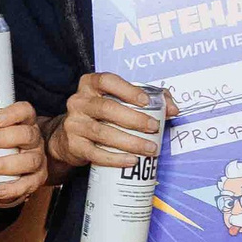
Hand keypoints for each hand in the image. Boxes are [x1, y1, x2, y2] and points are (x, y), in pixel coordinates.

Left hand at [0, 100, 46, 208]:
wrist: (12, 168)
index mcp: (23, 122)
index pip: (25, 111)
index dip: (12, 113)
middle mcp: (34, 138)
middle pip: (26, 134)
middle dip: (3, 138)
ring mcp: (37, 158)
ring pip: (29, 160)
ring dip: (6, 164)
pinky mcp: (37, 178)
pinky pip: (30, 184)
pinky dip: (14, 188)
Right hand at [47, 71, 169, 174]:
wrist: (68, 137)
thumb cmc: (101, 115)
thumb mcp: (119, 101)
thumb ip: (150, 98)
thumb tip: (172, 109)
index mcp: (90, 85)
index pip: (107, 81)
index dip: (127, 90)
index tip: (146, 101)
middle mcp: (79, 102)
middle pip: (106, 109)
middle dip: (134, 119)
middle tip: (154, 128)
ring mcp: (74, 124)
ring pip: (103, 133)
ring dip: (130, 142)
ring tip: (150, 148)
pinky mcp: (74, 145)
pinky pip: (95, 154)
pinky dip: (115, 159)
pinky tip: (132, 160)